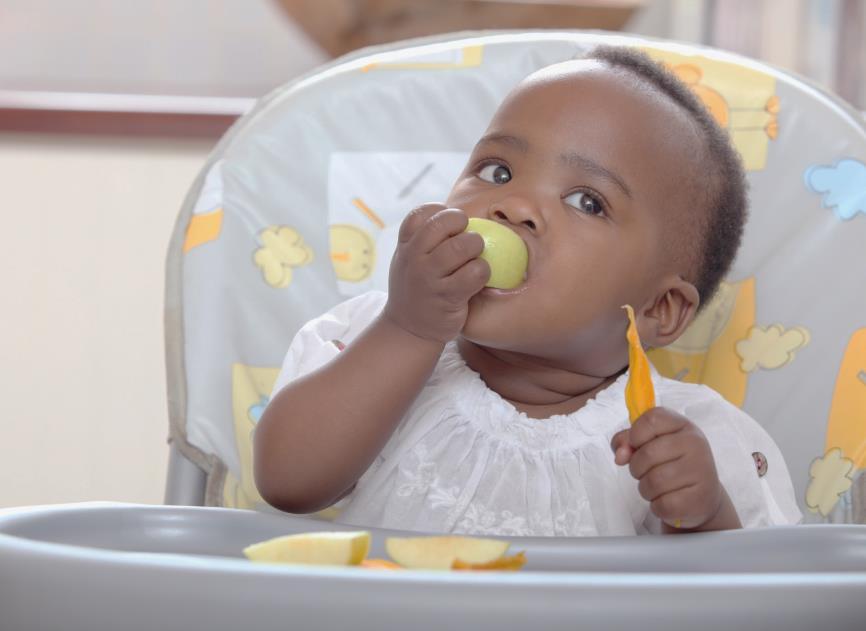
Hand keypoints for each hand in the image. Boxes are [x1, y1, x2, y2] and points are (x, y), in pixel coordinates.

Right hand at [382, 203, 489, 343]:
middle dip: (462, 223)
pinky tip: (477, 276)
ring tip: (474, 256)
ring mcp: (429, 278)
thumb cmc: (416, 288)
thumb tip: (456, 216)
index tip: (450, 223)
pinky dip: (482, 271)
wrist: (408, 329)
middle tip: (467, 236)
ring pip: (462, 246)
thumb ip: (423, 239)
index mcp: (405, 245)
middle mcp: (414, 259)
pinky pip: (475, 273)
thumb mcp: (408, 260)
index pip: (420, 213)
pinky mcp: (448, 297)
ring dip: (476, 247)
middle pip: (443, 223)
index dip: (440, 211)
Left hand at [610, 407, 739, 530]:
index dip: (635, 434)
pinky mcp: (698, 499)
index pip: (652, 419)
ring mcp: (700, 471)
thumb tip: (620, 454)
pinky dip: (657, 505)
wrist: (702, 498)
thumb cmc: (672, 466)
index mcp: (683, 426)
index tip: (636, 445)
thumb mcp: (652, 444)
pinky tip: (668, 500)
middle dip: (637, 467)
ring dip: (646, 488)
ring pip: (653, 481)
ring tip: (658, 487)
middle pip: (647, 453)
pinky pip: (661, 503)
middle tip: (647, 471)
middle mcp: (695, 444)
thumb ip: (629, 440)